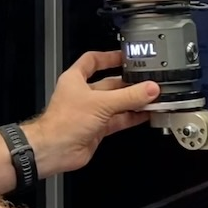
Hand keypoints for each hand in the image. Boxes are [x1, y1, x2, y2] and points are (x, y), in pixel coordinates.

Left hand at [28, 51, 159, 175]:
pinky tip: (145, 114)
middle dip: (128, 83)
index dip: (109, 57)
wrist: (55, 150)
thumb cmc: (63, 122)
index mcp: (75, 79)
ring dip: (133, 101)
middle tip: (147, 81)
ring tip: (151, 97)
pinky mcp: (97, 128)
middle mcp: (83, 94)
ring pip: (116, 103)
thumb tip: (148, 89)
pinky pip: (118, 119)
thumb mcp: (101, 103)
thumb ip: (128, 96)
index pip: (93, 61)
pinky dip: (132, 117)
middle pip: (110, 83)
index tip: (125, 57)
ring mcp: (90, 112)